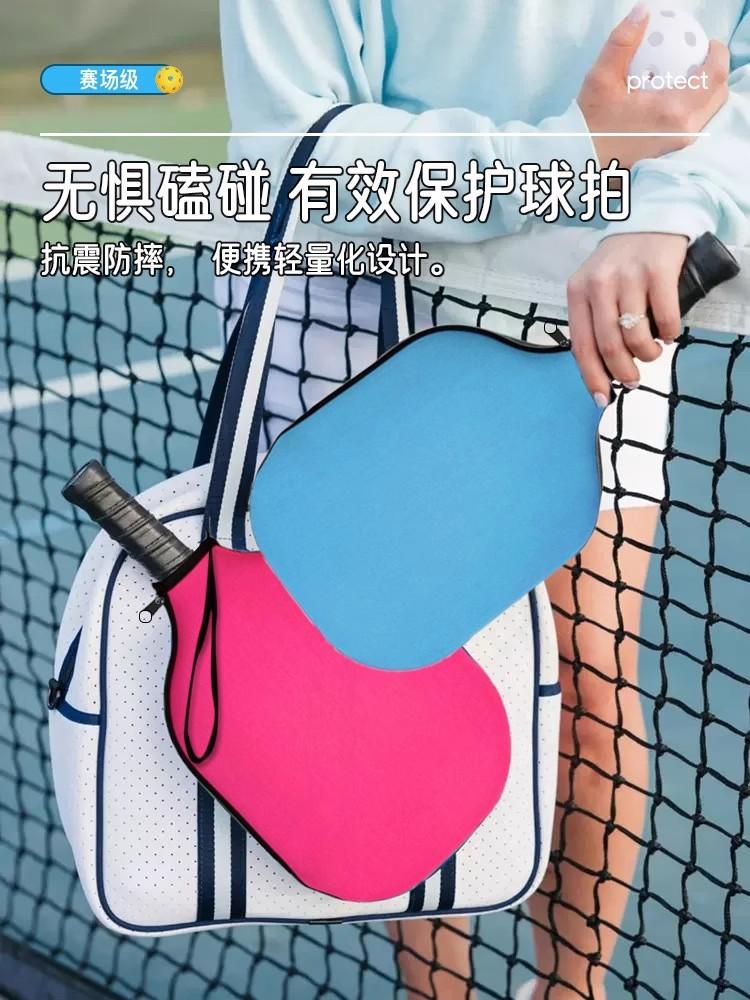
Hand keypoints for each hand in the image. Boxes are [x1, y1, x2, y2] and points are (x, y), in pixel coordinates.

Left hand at [566, 232, 688, 402]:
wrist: (650, 221)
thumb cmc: (620, 265)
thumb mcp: (595, 288)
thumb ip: (594, 322)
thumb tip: (603, 371)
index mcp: (577, 292)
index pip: (581, 345)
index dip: (592, 377)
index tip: (602, 399)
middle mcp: (599, 283)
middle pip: (609, 346)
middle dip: (623, 373)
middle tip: (633, 381)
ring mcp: (629, 276)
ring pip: (636, 336)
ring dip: (648, 354)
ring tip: (653, 351)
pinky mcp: (659, 270)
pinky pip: (665, 318)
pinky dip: (669, 333)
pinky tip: (668, 332)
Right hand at [578, 5, 729, 168]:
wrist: (582, 160)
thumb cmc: (590, 124)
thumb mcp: (602, 78)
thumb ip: (623, 42)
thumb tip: (642, 12)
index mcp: (673, 111)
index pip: (715, 75)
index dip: (717, 53)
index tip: (707, 42)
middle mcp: (683, 131)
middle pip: (718, 94)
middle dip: (714, 70)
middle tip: (698, 56)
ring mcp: (679, 144)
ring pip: (709, 110)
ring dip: (705, 89)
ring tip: (686, 75)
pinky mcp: (672, 150)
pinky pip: (696, 123)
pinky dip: (694, 105)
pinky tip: (674, 96)